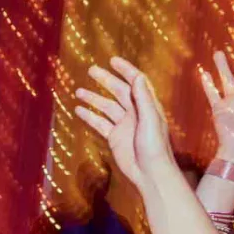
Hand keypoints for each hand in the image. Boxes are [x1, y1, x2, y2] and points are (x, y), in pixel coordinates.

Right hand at [75, 58, 174, 193]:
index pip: (136, 82)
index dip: (125, 70)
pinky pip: (100, 123)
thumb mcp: (150, 120)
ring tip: (79, 91)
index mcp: (147, 105)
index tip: (113, 60)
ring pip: (106, 106)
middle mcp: (135, 112)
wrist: (150, 173)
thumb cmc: (155, 147)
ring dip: (93, 98)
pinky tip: (78, 110)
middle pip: (119, 91)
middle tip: (91, 70)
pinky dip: (89, 116)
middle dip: (106, 80)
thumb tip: (137, 77)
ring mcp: (124, 125)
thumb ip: (144, 98)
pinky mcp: (114, 137)